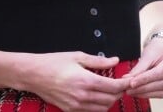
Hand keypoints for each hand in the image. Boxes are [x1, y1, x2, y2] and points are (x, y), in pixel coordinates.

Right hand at [15, 51, 129, 111]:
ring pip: (104, 108)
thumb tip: (115, 61)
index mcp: (86, 80)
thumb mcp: (76, 56)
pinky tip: (97, 96)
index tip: (129, 79)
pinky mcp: (71, 111)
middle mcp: (84, 96)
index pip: (114, 87)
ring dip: (110, 100)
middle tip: (120, 83)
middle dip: (119, 92)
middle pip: (111, 99)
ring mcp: (78, 106)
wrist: (33, 74)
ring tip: (109, 90)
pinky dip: (99, 106)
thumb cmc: (53, 62)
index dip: (124, 84)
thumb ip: (98, 61)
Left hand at [123, 37, 162, 98]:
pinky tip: (141, 92)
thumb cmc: (157, 48)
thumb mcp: (148, 54)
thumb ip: (139, 68)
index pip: (158, 73)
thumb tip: (128, 80)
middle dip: (143, 88)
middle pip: (161, 84)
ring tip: (132, 92)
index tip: (130, 83)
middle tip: (128, 90)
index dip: (144, 79)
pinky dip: (152, 94)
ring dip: (146, 93)